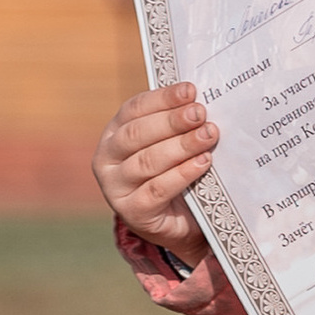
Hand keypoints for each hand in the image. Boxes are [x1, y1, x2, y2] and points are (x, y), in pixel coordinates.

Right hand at [96, 82, 218, 260]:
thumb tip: (200, 101)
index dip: (162, 98)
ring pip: (148, 161)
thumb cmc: (173, 174)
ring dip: (181, 146)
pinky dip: (182, 174)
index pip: (134, 109)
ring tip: (208, 136)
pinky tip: (203, 163)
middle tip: (200, 113)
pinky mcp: (132, 212)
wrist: (175, 224)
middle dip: (172, 121)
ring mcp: (115, 187)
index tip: (190, 90)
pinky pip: (158, 190)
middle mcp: (107, 158)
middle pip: (138, 134)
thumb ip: (177, 125)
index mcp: (113, 133)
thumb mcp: (170, 146)